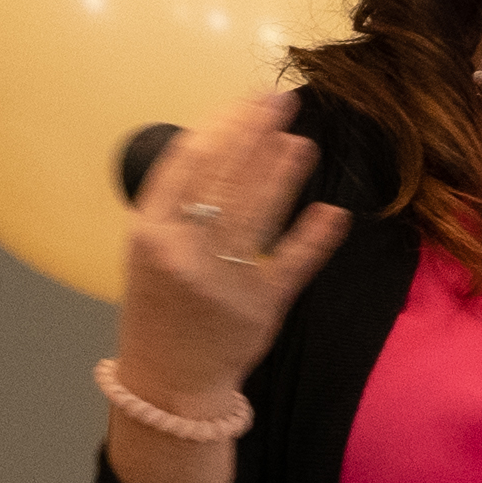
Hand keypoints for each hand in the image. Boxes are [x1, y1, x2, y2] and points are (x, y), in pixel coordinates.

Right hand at [115, 89, 349, 405]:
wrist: (168, 382)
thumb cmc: (160, 304)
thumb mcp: (149, 249)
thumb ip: (177, 202)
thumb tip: (227, 140)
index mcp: (150, 233)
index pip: (188, 163)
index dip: (223, 125)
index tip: (248, 100)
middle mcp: (184, 253)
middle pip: (225, 179)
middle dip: (257, 134)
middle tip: (283, 102)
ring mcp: (223, 281)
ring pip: (259, 213)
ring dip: (283, 173)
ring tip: (300, 144)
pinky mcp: (261, 307)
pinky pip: (293, 263)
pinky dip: (314, 236)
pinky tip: (332, 211)